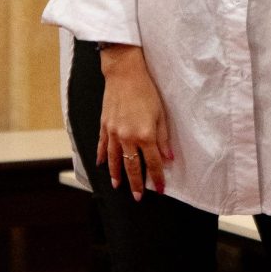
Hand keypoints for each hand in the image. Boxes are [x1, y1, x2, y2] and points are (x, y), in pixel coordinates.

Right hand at [96, 44, 172, 199]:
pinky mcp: (104, 126)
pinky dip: (102, 158)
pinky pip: (102, 147)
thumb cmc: (146, 91)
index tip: (160, 189)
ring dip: (117, 175)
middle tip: (138, 197)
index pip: (153, 163)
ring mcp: (113, 133)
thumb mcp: (161, 114)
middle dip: (136, 184)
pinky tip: (102, 166)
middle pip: (132, 167)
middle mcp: (127, 138)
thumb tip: (168, 158)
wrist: (125, 74)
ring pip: (114, 161)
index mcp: (144, 135)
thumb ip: (164, 138)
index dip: (157, 178)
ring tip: (118, 186)